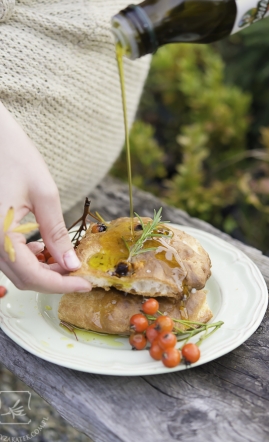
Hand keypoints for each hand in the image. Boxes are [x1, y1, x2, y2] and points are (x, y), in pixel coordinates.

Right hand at [0, 101, 91, 293]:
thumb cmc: (15, 158)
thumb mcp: (44, 194)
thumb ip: (56, 233)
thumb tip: (71, 263)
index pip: (33, 277)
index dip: (61, 285)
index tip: (85, 284)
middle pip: (23, 279)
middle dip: (54, 280)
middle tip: (79, 273)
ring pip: (16, 272)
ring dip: (42, 271)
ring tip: (65, 259)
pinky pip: (9, 258)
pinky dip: (29, 260)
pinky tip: (43, 248)